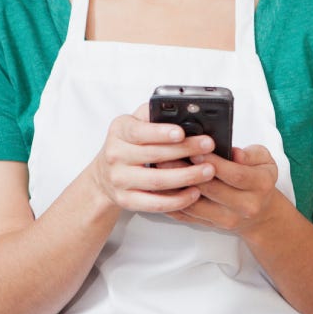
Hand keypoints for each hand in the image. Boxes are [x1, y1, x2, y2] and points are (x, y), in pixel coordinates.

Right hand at [89, 103, 217, 213]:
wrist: (104, 175)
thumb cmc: (128, 144)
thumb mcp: (134, 123)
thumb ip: (153, 114)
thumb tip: (183, 110)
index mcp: (119, 131)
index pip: (139, 130)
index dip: (161, 132)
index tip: (181, 132)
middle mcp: (116, 155)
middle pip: (154, 155)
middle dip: (185, 150)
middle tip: (209, 146)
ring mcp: (119, 179)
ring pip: (157, 181)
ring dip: (186, 177)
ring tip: (208, 170)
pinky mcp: (126, 200)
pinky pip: (154, 203)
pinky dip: (177, 200)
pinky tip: (195, 193)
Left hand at [166, 145, 282, 233]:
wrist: (261, 214)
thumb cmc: (259, 180)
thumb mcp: (264, 162)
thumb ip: (251, 154)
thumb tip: (235, 153)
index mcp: (260, 185)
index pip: (234, 174)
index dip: (213, 162)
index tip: (195, 150)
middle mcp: (245, 205)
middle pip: (211, 189)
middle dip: (187, 171)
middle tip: (167, 155)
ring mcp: (227, 218)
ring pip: (195, 204)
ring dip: (175, 187)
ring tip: (160, 169)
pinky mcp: (212, 225)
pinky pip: (188, 215)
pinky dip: (172, 202)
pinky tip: (161, 189)